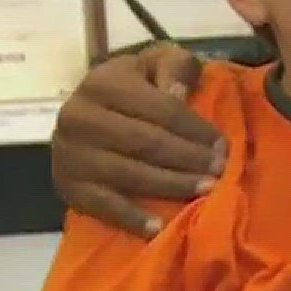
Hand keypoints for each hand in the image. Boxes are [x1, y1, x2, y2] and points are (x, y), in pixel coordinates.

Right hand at [50, 42, 224, 237]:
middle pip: (146, 142)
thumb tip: (178, 94)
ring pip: (129, 174)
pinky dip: (131, 218)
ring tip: (204, 190)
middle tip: (220, 171)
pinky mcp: (67, 186)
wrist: (89, 112)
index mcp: (102, 82)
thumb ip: (173, 66)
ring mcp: (69, 154)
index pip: (161, 109)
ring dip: (171, 185)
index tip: (224, 146)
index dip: (196, 129)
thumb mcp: (155, 63)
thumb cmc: (135, 87)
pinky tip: (159, 227)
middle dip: (189, 158)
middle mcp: (78, 116)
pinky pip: (103, 206)